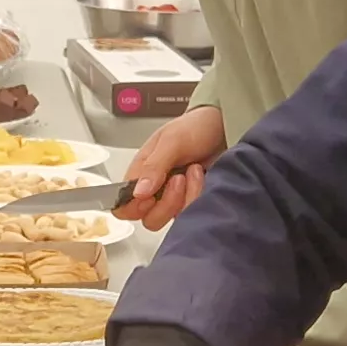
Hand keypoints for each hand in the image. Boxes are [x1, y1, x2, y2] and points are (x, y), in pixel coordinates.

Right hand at [121, 106, 226, 228]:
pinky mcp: (191, 202)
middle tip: (178, 178)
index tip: (150, 194)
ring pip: (172, 218)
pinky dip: (198, 197)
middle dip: (167, 203)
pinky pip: (192, 213)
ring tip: (193, 171)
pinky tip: (201, 177)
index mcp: (140, 174)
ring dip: (186, 197)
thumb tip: (137, 192)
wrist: (223, 126)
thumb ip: (153, 166)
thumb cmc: (194, 128)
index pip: (123, 206)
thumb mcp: (172, 140)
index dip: (134, 208)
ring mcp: (174, 198)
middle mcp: (154, 190)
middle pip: (149, 219)